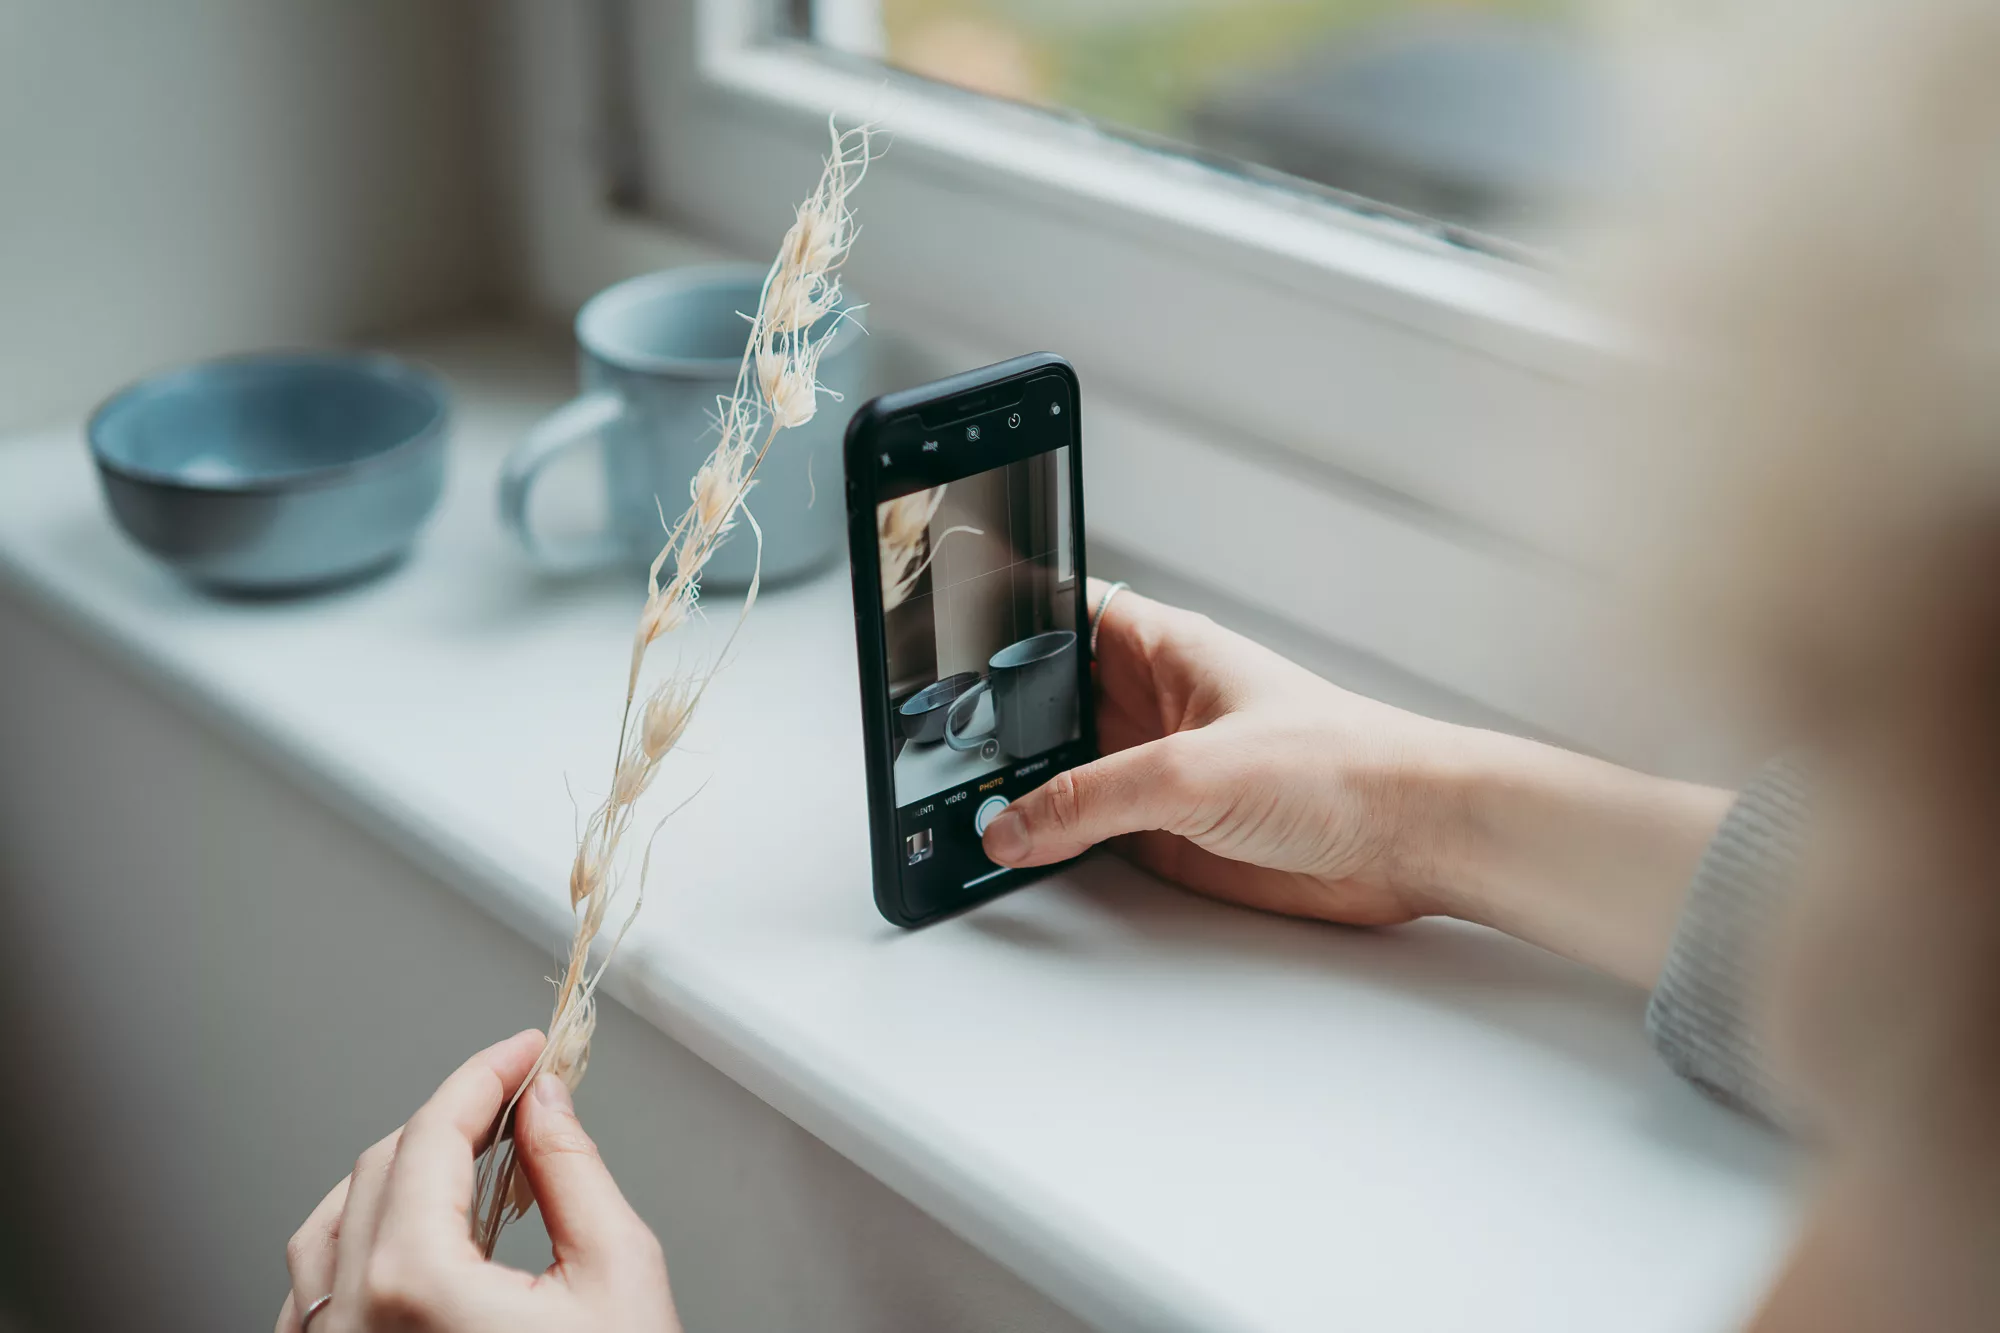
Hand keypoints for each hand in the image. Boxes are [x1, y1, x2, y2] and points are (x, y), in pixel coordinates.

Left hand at [277, 1031, 680, 1332]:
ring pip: (329, 1225)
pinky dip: (356, 1241)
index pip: (435, 1133)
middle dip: (452, 1116)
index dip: (486, 1075)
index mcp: (416, 1286)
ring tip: (467, 1158)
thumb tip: (545, 1105)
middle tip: (518, 1095)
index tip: (525, 1051)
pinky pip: (312, 1294)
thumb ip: (573, 1172)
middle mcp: (350, 1324)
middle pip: (382, 1165)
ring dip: (395, 1173)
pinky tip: (410, 1234)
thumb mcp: (617, 1277)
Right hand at [982, 580, 1731, 985]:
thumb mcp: (1195, 770)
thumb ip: (1094, 798)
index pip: (1058, 615)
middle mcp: (1151, 705)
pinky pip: (1089, 834)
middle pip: (1044, 703)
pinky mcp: (1168, 834)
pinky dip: (1049, 846)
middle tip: (932, 747)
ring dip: (1018, 793)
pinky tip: (1012, 855)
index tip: (935, 636)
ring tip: (955, 807)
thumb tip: (1012, 822)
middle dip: (992, 723)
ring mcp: (1157, 771)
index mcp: (1163, 649)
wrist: (1417, 840)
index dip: (1000, 620)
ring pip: (1061, 774)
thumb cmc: (1347, 765)